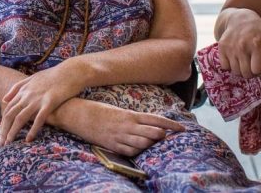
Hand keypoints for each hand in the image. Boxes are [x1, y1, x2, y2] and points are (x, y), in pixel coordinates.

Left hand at [0, 60, 83, 145]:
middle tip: (1, 144)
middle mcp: (28, 94)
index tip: (1, 133)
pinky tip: (29, 139)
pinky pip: (38, 119)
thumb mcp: (33, 78)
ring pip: (20, 118)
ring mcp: (38, 98)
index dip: (2, 123)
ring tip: (9, 143)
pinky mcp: (50, 102)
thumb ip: (17, 88)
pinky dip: (32, 130)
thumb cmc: (54, 75)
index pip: (8, 108)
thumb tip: (4, 99)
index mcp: (24, 89)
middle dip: (4, 130)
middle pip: (11, 114)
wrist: (72, 71)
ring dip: (13, 132)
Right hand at [56, 99, 184, 156]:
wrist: (78, 114)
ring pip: (143, 143)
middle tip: (170, 136)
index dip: (171, 125)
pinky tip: (141, 149)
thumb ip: (131, 118)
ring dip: (151, 143)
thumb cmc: (97, 110)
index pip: (156, 119)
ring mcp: (119, 137)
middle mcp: (127, 126)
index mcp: (129, 114)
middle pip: (152, 133)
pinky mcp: (112, 145)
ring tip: (157, 141)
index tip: (182, 128)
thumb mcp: (117, 110)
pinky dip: (138, 150)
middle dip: (162, 135)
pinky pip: (130, 151)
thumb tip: (146, 124)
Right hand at [218, 8, 260, 77]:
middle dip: (250, 72)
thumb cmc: (258, 32)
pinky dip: (229, 65)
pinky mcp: (221, 47)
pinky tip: (234, 59)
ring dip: (240, 69)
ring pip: (235, 71)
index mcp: (257, 44)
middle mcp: (242, 46)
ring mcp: (230, 47)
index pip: (257, 70)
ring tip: (243, 61)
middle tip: (252, 64)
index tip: (260, 64)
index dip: (259, 70)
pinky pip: (225, 66)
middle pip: (246, 73)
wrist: (239, 19)